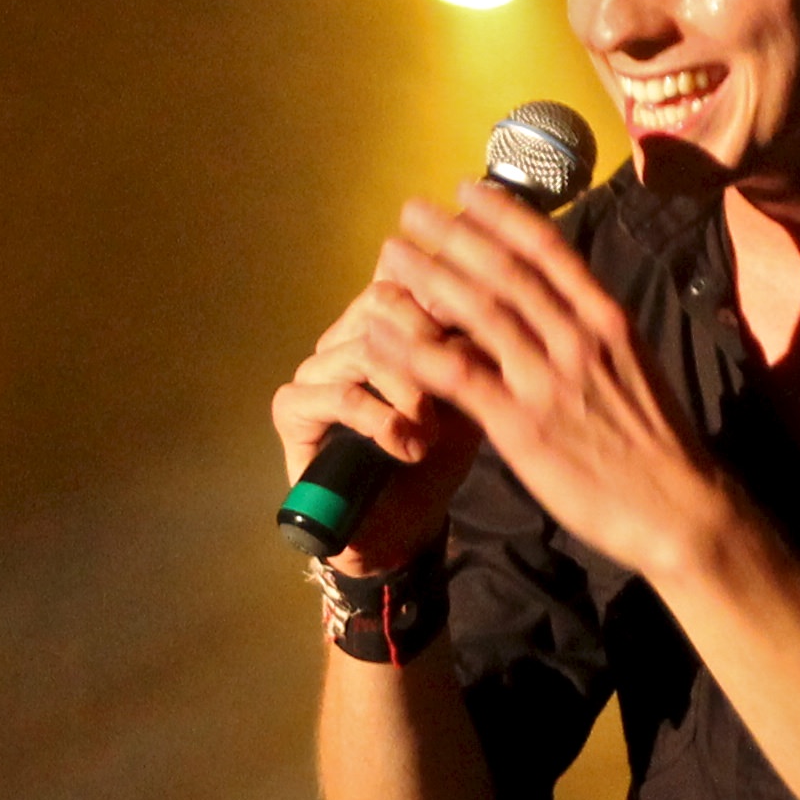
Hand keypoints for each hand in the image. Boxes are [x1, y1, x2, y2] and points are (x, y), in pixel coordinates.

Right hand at [270, 199, 492, 573]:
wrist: (401, 524)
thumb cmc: (438, 454)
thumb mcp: (473, 392)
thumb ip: (479, 343)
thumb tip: (508, 292)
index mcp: (385, 321)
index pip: (408, 275)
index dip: (447, 290)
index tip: (481, 317)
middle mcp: (344, 335)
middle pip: (382, 298)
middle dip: (428, 335)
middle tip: (458, 372)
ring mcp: (314, 369)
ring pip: (364, 347)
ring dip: (409, 390)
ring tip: (430, 428)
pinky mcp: (291, 408)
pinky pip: (337, 394)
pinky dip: (381, 421)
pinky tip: (405, 446)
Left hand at [379, 185, 734, 581]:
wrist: (679, 509)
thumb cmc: (656, 444)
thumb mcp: (635, 368)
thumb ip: (594, 334)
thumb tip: (561, 304)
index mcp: (607, 321)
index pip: (550, 252)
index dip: (504, 216)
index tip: (468, 189)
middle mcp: (577, 340)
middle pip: (504, 272)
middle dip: (454, 235)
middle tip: (411, 211)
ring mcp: (547, 381)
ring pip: (477, 313)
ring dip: (428, 278)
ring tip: (391, 256)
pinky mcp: (521, 426)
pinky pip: (457, 376)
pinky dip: (415, 349)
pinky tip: (383, 331)